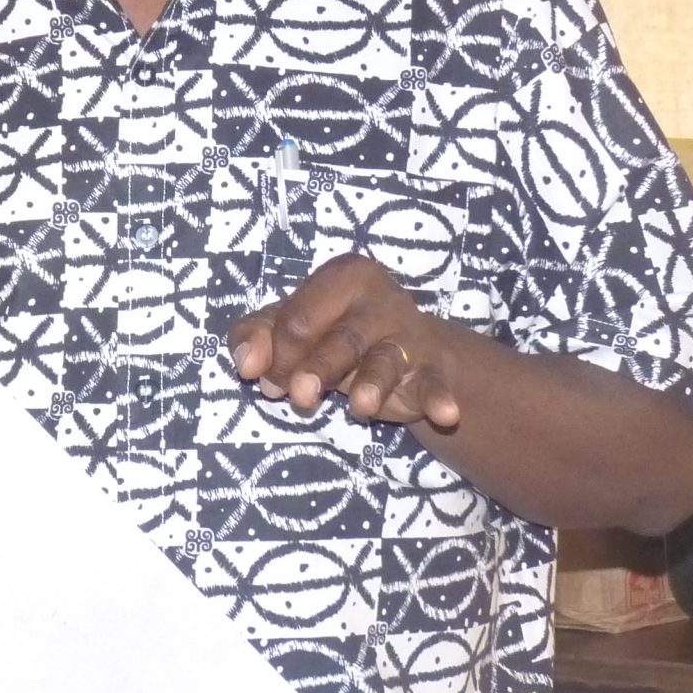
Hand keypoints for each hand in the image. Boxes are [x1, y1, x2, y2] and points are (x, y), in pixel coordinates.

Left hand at [228, 256, 462, 427]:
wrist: (404, 353)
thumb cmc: (332, 333)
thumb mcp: (288, 329)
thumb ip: (255, 336)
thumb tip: (246, 364)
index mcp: (338, 278)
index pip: (297, 320)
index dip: (278, 357)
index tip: (273, 381)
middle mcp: (376, 298)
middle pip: (338, 339)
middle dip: (317, 369)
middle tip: (300, 397)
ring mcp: (407, 332)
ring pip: (382, 361)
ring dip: (371, 384)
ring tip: (361, 405)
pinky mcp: (430, 367)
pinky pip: (433, 383)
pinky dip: (438, 398)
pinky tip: (446, 414)